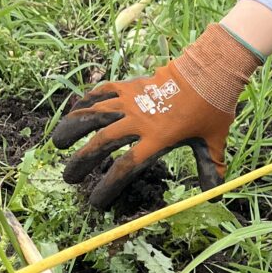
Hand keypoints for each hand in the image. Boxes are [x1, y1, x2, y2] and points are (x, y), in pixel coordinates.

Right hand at [52, 22, 262, 208]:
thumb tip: (214, 197)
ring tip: (57, 142)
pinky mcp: (130, 85)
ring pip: (93, 114)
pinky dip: (86, 101)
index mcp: (157, 139)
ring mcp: (132, 101)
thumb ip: (209, 169)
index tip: (95, 201)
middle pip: (101, 143)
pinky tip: (75, 110)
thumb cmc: (213, 108)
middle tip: (68, 176)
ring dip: (73, 127)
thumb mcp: (214, 142)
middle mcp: (139, 121)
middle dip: (82, 162)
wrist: (210, 70)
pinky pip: (102, 93)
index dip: (107, 187)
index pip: (125, 168)